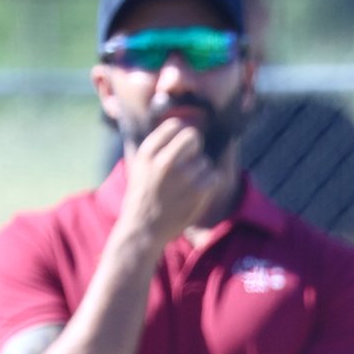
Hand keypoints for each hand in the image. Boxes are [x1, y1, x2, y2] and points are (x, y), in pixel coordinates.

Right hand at [120, 117, 226, 243]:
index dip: (182, 132)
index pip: (174, 125)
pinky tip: (196, 193)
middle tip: (191, 159)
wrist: (144, 228)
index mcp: (148, 152)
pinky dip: (208, 184)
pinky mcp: (198, 191)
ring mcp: (183, 176)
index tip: (182, 143)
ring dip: (200, 171)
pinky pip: (213, 176)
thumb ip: (156, 148)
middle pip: (194, 136)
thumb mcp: (140, 166)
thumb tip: (179, 126)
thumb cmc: (143, 196)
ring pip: (205, 161)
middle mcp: (165, 161)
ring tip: (187, 185)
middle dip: (195, 146)